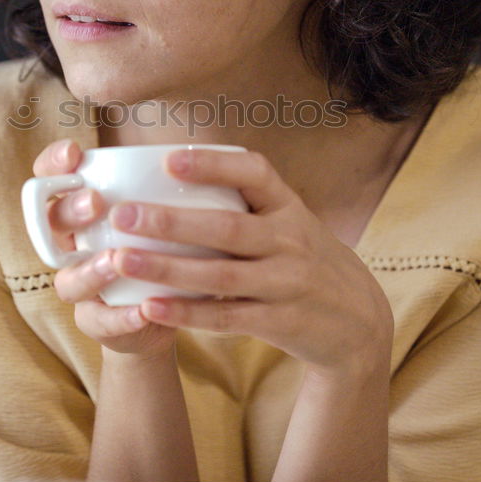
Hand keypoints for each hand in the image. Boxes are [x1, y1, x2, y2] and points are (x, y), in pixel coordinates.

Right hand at [32, 140, 176, 358]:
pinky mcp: (98, 321)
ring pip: (68, 280)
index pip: (49, 180)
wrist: (166, 308)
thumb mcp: (165, 210)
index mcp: (81, 210)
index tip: (74, 153)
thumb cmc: (165, 244)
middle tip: (95, 201)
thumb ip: (167, 182)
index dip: (53, 165)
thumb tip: (198, 143)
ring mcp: (82, 286)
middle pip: (51, 225)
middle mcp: (72, 246)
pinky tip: (143, 311)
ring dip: (90, 269)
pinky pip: (100, 322)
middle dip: (69, 210)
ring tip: (114, 260)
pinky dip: (121, 317)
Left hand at [103, 147, 392, 378]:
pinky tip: (150, 307)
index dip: (213, 164)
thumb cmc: (305, 261)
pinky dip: (187, 313)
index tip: (169, 159)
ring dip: (168, 269)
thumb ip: (247, 203)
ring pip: (221, 275)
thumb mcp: (291, 222)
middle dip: (171, 222)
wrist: (359, 322)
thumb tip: (171, 171)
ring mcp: (287, 283)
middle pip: (227, 228)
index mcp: (289, 207)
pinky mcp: (281, 322)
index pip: (255, 173)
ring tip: (122, 260)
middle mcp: (291, 241)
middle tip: (123, 215)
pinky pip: (227, 317)